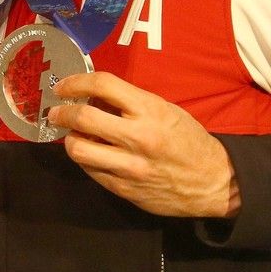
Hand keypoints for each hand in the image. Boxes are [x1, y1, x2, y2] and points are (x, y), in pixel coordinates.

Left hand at [48, 71, 239, 217]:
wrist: (215, 183)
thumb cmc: (187, 140)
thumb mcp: (164, 110)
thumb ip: (129, 102)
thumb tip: (90, 95)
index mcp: (150, 110)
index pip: (102, 85)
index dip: (75, 82)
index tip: (63, 87)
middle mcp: (138, 137)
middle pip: (83, 118)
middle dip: (62, 112)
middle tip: (56, 112)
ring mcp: (130, 166)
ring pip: (79, 149)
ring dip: (69, 139)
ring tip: (73, 135)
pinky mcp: (125, 189)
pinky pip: (90, 171)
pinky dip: (85, 160)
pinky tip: (91, 154)